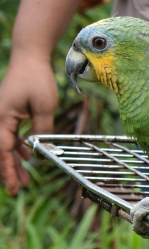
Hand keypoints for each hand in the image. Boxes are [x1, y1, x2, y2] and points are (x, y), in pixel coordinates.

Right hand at [0, 53, 57, 193]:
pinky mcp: (9, 113)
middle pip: (1, 151)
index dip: (8, 170)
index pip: (3, 150)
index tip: (13, 186)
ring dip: (15, 162)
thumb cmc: (36, 79)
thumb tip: (43, 149)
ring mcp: (2, 116)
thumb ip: (42, 129)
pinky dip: (18, 148)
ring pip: (6, 145)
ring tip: (24, 180)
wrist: (29, 58)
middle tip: (17, 190)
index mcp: (1, 118)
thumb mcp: (44, 106)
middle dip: (9, 171)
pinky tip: (29, 158)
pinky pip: (10, 135)